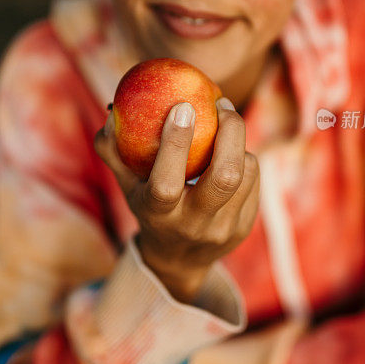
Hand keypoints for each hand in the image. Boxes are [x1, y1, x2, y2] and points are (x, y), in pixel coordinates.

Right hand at [94, 98, 259, 302]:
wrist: (178, 259)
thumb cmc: (148, 206)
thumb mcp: (126, 184)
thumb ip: (113, 149)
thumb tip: (111, 109)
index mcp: (159, 215)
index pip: (167, 183)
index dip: (176, 143)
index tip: (183, 106)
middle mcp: (194, 225)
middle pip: (225, 177)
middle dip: (230, 132)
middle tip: (222, 103)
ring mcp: (224, 229)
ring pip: (245, 172)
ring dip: (237, 142)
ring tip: (225, 126)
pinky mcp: (245, 226)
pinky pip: (254, 178)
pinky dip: (244, 158)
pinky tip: (232, 151)